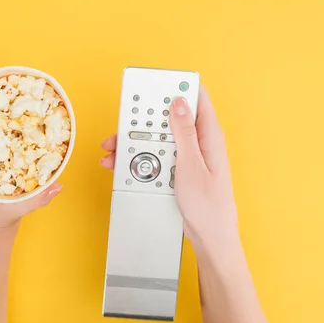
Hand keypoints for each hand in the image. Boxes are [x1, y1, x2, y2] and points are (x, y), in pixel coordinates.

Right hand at [100, 85, 239, 259]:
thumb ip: (184, 132)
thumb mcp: (191, 165)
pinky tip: (122, 166)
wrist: (209, 236)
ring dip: (136, 143)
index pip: (196, 97)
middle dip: (144, 121)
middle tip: (122, 128)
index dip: (175, 87)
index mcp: (208, 135)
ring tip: (114, 151)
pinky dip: (140, 160)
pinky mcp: (178, 170)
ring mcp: (187, 156)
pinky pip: (157, 157)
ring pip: (158, 139)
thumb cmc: (208, 204)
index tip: (152, 86)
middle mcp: (198, 142)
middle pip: (168, 119)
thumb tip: (178, 101)